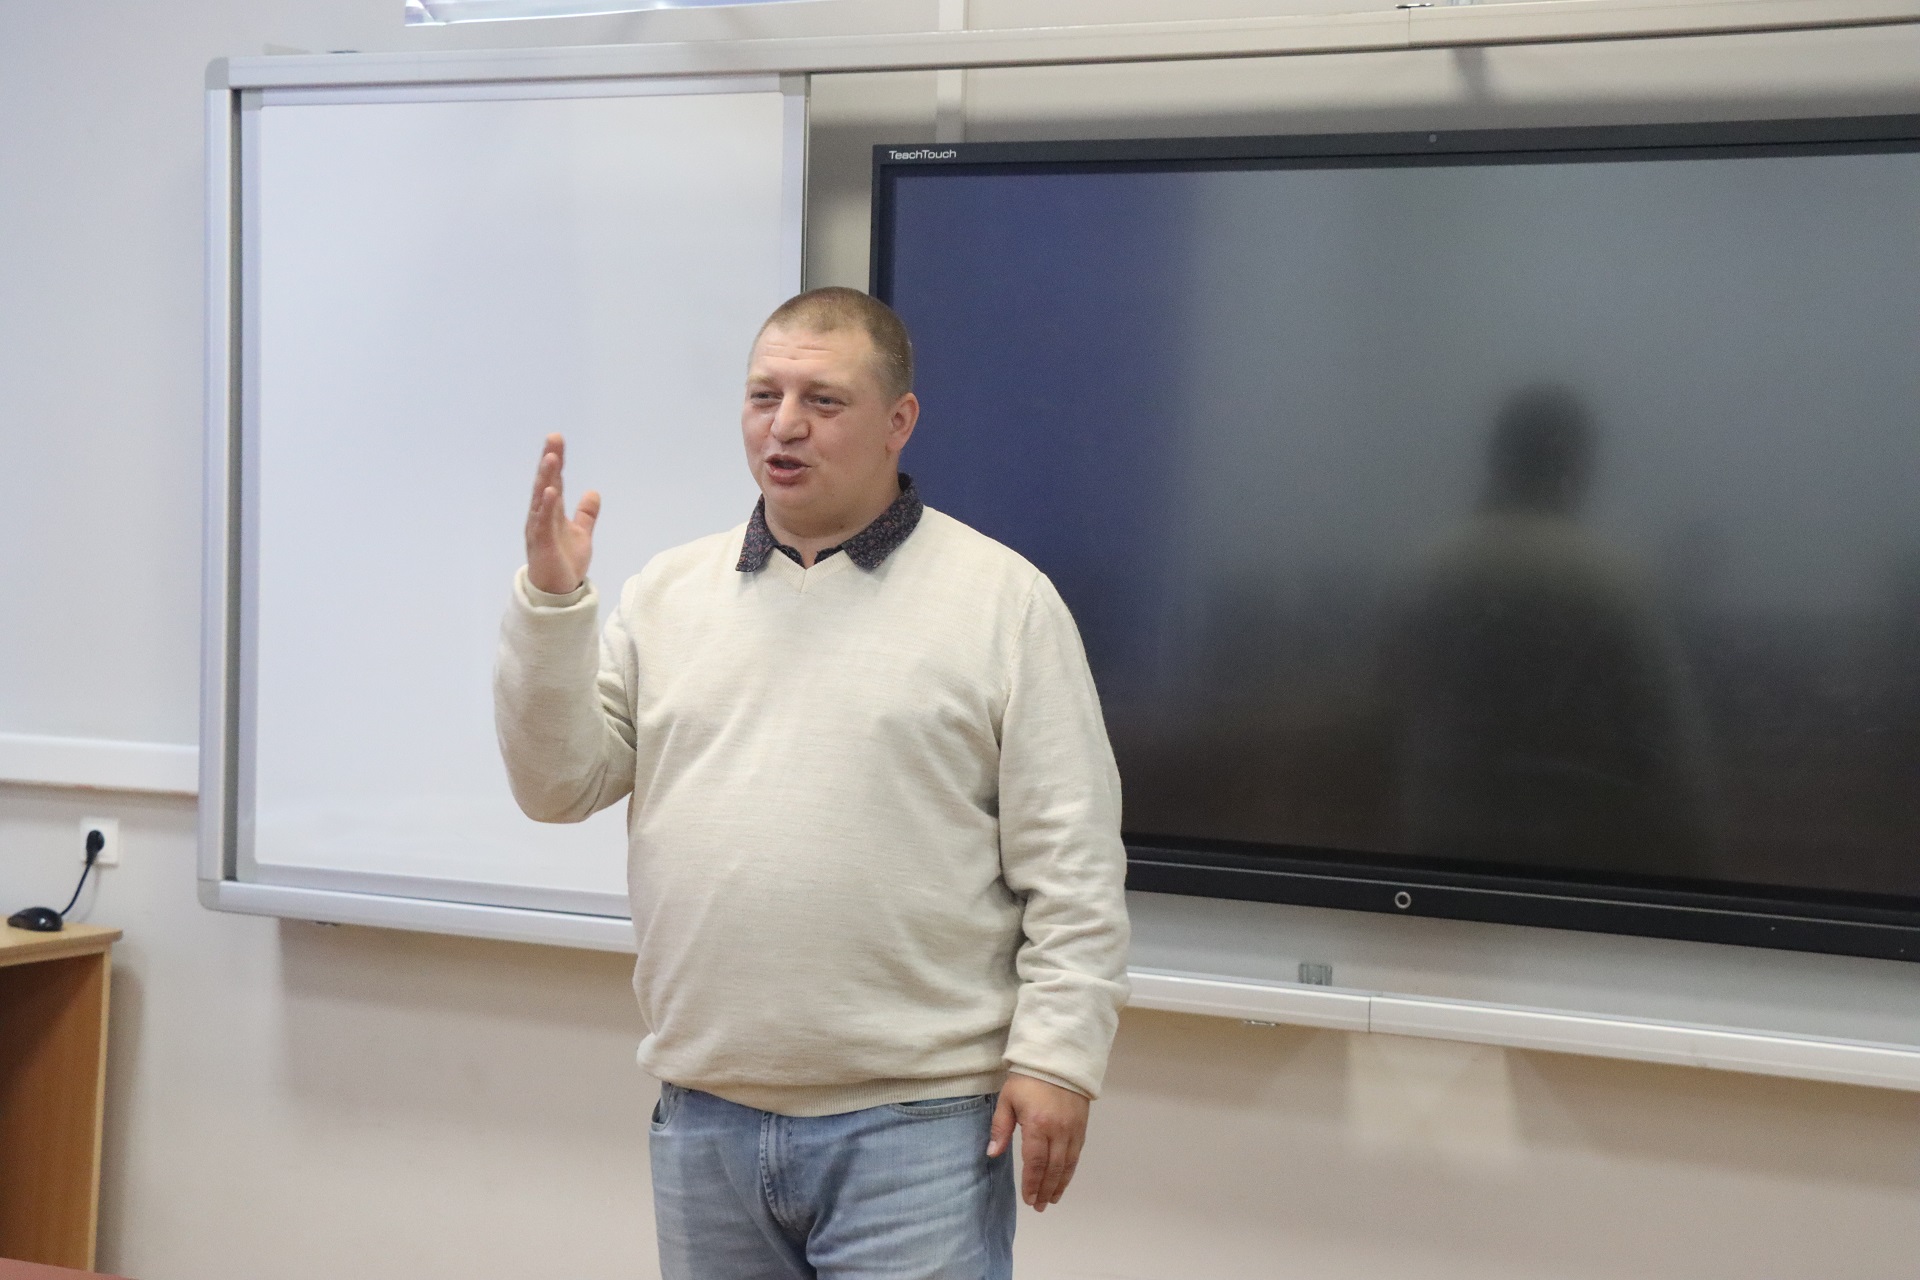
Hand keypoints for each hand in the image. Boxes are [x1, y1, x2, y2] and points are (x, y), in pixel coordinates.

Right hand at [525, 433, 599, 594]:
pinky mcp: (541, 543)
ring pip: (541, 499)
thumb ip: (586, 514)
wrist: (558, 591)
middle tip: (553, 438)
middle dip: (549, 461)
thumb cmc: (565, 562)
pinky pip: (543, 522)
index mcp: (551, 512)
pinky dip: (546, 506)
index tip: (557, 439)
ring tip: (551, 458)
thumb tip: (593, 492)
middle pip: (545, 483)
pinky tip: (550, 492)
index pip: (554, 480)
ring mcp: (539, 529)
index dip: (556, 460)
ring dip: (546, 478)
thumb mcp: (581, 534)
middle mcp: (541, 516)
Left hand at [987, 1074, 1089, 1212]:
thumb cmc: (1027, 1078)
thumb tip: (992, 1154)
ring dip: (1060, 1185)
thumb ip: (1000, 1128)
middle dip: (1045, 1190)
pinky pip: (1077, 1154)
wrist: (1059, 1058)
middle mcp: (1058, 1131)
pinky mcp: (1082, 1127)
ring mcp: (1073, 1130)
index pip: (1035, 1163)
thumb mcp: (1007, 1099)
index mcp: (1037, 1125)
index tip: (1028, 1200)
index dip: (1032, 1184)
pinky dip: (1070, 1171)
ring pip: (1068, 1165)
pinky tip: (1064, 1179)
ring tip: (1051, 1199)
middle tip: (1039, 1206)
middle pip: (1053, 1169)